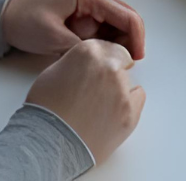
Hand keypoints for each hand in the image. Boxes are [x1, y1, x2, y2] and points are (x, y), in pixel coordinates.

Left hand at [0, 0, 145, 58]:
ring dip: (118, 46)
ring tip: (106, 63)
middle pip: (126, 20)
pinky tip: (98, 59)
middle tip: (122, 65)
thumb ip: (83, 48)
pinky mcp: (84, 21)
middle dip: (129, 43)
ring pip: (118, 29)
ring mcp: (89, 10)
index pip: (125, 14)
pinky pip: (105, 35)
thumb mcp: (54, 37)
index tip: (134, 60)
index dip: (136, 37)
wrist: (5, 20)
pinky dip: (107, 47)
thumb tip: (107, 60)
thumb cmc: (26, 22)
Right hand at [26, 39, 145, 165]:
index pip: (104, 45)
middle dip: (111, 68)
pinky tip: (111, 110)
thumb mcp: (54, 70)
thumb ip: (76, 62)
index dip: (99, 56)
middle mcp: (109, 66)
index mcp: (89, 50)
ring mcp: (122, 90)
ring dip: (117, 86)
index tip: (95, 64)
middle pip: (120, 59)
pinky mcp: (131, 113)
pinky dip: (128, 102)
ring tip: (99, 102)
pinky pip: (137, 99)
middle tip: (96, 84)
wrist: (53, 140)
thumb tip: (84, 67)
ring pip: (128, 80)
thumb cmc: (47, 107)